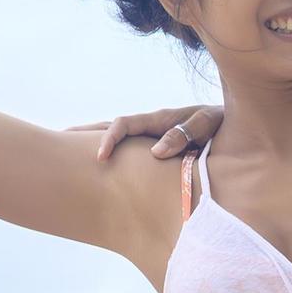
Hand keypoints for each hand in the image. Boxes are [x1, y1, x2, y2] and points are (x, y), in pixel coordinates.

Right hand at [69, 103, 221, 162]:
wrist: (234, 125)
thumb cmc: (222, 124)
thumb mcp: (206, 124)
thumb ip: (184, 132)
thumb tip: (156, 152)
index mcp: (159, 119)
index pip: (124, 124)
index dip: (110, 138)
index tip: (100, 158)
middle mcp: (150, 126)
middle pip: (110, 128)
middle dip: (84, 137)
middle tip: (56, 148)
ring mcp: (151, 137)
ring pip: (117, 140)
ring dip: (92, 145)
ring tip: (66, 157)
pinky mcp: (155, 150)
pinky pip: (130, 152)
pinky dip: (112, 155)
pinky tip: (99, 173)